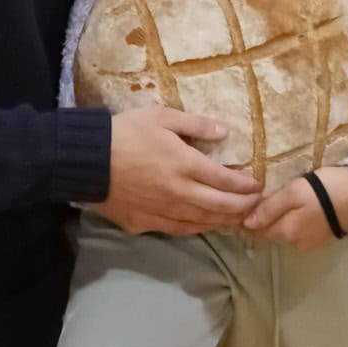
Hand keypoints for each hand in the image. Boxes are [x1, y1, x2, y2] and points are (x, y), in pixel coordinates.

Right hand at [91, 107, 262, 235]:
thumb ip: (195, 124)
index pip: (225, 181)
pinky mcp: (146, 223)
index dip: (246, 186)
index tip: (259, 186)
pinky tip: (203, 225)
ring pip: (202, 222)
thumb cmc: (126, 132)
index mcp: (185, 165)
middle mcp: (180, 193)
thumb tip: (225, 131)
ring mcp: (163, 212)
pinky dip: (197, 228)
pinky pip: (179, 229)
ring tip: (237, 218)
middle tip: (257, 206)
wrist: (88, 161)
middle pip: (219, 206)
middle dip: (242, 207)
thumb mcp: (161, 116)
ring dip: (223, 221)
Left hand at [243, 167, 347, 252]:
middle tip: (246, 204)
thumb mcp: (294, 193)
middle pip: (270, 233)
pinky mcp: (323, 236)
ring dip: (274, 222)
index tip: (234, 208)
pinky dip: (289, 222)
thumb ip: (270, 208)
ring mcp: (311, 242)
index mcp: (288, 232)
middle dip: (258, 222)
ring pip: (284, 233)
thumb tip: (246, 224)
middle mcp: (297, 243)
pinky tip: (289, 210)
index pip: (257, 231)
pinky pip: (298, 231)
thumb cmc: (324, 189)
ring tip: (266, 205)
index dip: (245, 221)